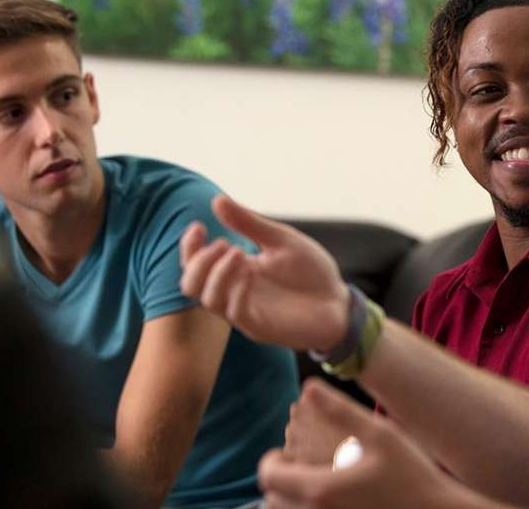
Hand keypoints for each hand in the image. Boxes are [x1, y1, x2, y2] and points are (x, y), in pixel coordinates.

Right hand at [179, 195, 347, 350]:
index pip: (196, 263)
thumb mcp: (282, 241)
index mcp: (236, 270)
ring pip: (209, 300)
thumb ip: (250, 224)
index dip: (189, 246)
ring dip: (217, 274)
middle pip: (191, 285)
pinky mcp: (260, 327)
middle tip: (222, 244)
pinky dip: (236, 291)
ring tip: (238, 252)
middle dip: (198, 262)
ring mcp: (245, 311)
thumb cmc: (310, 272)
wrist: (339, 303)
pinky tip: (249, 275)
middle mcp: (234, 292)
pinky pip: (236, 313)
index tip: (198, 226)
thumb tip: (217, 200)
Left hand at [259, 379, 478, 508]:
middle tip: (300, 463)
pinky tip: (333, 495)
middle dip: (280, 478)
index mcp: (319, 488)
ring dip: (290, 496)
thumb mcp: (380, 434)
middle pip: (272, 498)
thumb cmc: (411, 473)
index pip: (268, 475)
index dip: (272, 460)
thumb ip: (341, 410)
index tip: (288, 450)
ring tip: (314, 479)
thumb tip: (310, 386)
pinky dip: (306, 508)